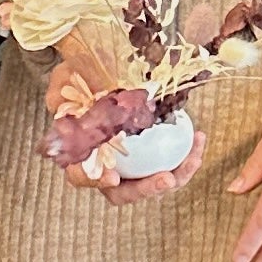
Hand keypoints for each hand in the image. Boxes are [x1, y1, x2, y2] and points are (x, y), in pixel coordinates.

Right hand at [44, 56, 208, 203]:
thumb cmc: (77, 75)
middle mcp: (103, 166)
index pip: (81, 176)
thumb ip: (62, 95)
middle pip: (121, 193)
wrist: (99, 68)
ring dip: (175, 175)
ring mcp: (129, 164)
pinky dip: (185, 155)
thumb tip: (69, 105)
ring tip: (194, 155)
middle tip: (167, 178)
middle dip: (145, 190)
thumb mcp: (65, 80)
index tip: (111, 178)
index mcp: (77, 155)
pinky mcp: (151, 154)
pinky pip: (169, 162)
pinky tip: (199, 136)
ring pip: (151, 182)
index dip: (94, 181)